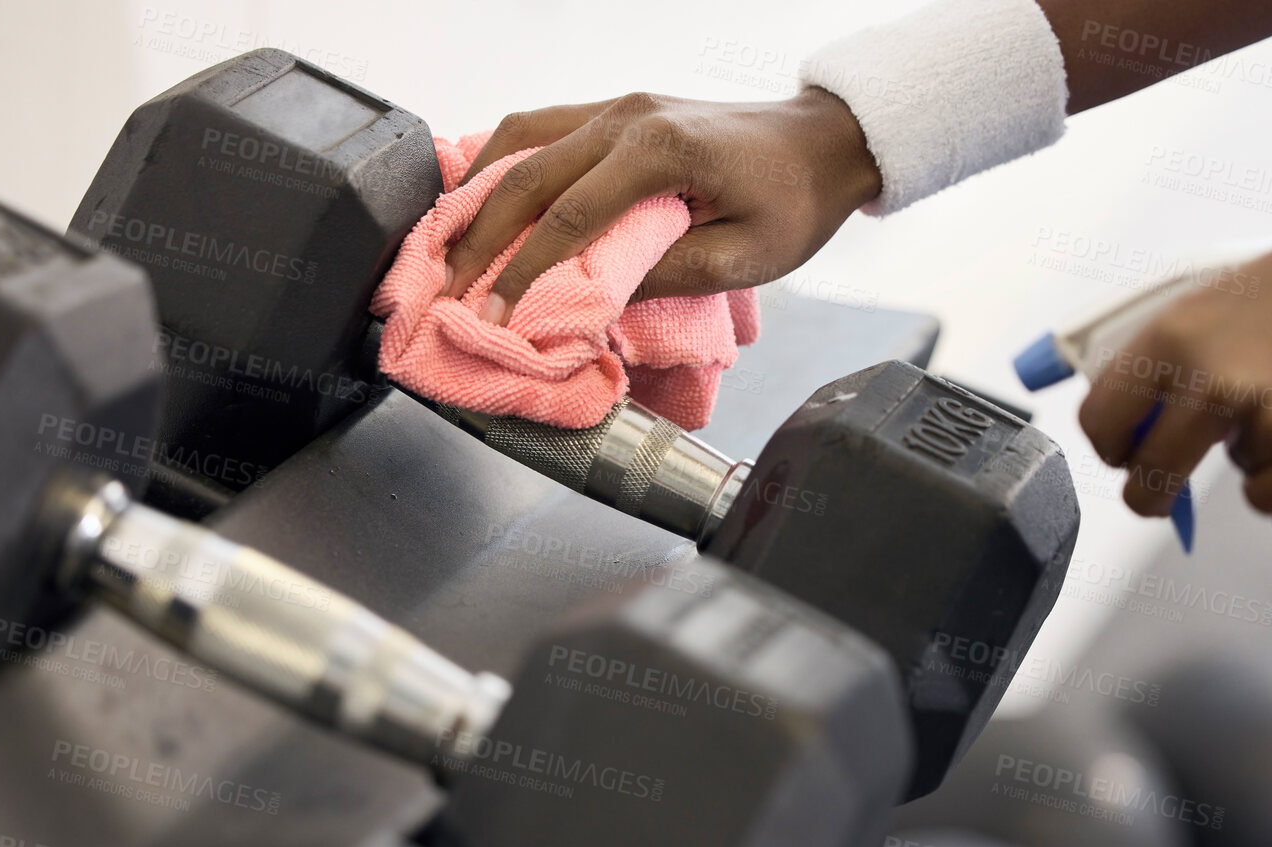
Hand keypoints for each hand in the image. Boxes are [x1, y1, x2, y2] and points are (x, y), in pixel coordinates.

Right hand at [440, 89, 880, 324]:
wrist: (823, 143)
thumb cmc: (793, 202)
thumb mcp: (740, 258)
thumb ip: (663, 275)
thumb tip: (592, 300)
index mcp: (659, 152)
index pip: (567, 216)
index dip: (522, 271)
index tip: (494, 315)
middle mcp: (626, 117)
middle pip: (527, 175)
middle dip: (480, 237)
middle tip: (449, 288)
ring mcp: (617, 106)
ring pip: (521, 140)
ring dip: (479, 193)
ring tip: (449, 244)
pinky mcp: (616, 110)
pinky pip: (541, 128)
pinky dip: (502, 163)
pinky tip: (482, 197)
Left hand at [1078, 163, 1271, 516]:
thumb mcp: (1230, 293)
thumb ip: (1181, 352)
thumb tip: (1141, 412)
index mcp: (1178, 334)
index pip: (1101, 420)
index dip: (1111, 446)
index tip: (1125, 454)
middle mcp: (1216, 381)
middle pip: (1148, 478)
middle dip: (1151, 494)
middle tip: (1165, 493)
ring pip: (1231, 480)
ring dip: (1256, 458)